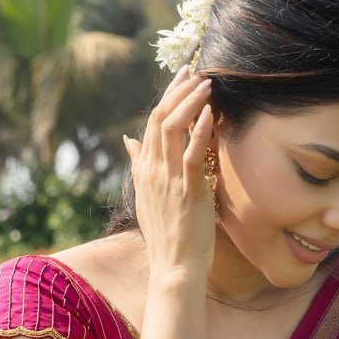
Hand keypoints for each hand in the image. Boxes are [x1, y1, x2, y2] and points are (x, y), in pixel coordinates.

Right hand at [123, 66, 215, 276]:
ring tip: (207, 84)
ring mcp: (168, 179)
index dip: (166, 98)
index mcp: (144, 170)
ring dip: (190, 101)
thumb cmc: (168, 236)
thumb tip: (128, 140)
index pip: (151, 124)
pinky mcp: (187, 190)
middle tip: (194, 70)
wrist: (174, 268)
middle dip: (177, 90)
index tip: (181, 78)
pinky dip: (200, 130)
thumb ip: (139, 164)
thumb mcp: (148, 196)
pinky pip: (192, 153)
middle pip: (160, 118)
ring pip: (173, 128)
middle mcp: (152, 170)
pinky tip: (210, 112)